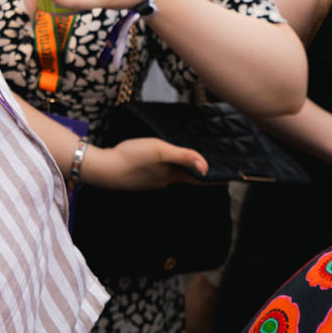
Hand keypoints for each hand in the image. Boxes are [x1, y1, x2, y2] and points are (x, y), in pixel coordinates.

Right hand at [84, 137, 208, 189]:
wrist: (102, 169)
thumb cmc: (131, 158)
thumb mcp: (159, 151)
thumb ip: (183, 156)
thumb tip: (207, 167)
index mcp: (171, 176)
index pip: (198, 179)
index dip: (213, 178)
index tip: (229, 177)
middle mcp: (162, 181)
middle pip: (185, 177)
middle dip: (196, 171)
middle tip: (209, 163)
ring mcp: (149, 181)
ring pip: (170, 174)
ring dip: (179, 168)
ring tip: (185, 158)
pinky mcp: (137, 176)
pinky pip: (156, 172)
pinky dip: (162, 166)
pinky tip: (155, 158)